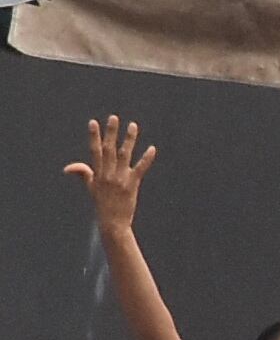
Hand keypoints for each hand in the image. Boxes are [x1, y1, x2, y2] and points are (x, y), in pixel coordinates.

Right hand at [64, 114, 150, 233]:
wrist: (112, 222)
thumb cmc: (102, 204)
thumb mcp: (90, 188)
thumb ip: (83, 174)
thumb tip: (68, 167)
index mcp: (97, 173)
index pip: (94, 151)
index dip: (94, 136)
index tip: (93, 122)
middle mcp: (108, 173)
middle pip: (109, 149)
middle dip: (111, 132)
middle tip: (114, 117)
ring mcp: (120, 178)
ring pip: (125, 154)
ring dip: (129, 139)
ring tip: (133, 125)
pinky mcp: (132, 184)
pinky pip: (140, 168)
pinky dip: (146, 158)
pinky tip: (152, 148)